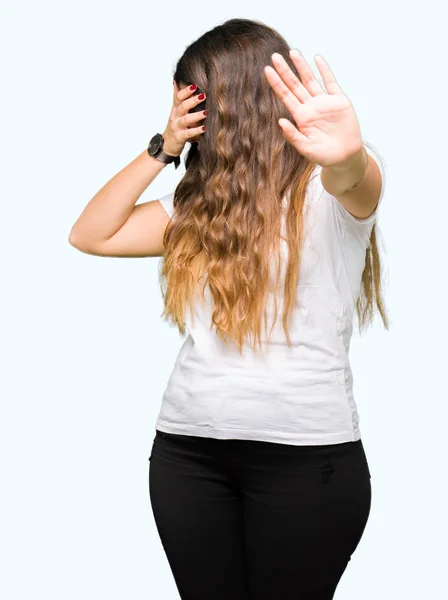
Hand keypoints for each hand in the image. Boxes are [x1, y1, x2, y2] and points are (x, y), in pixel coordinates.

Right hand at [162, 81, 206, 155]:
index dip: (185, 91)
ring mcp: (176, 127)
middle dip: (193, 100)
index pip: (178, 96)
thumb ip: (177, 97)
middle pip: (182, 106)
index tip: (194, 85)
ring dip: (197, 115)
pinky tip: (204, 128)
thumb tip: (176, 81)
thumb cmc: (175, 126)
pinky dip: (196, 131)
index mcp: (175, 109)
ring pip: (186, 119)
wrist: (167, 144)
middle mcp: (175, 116)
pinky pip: (188, 133)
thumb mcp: (175, 111)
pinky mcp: (179, 137)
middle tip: (204, 95)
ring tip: (206, 113)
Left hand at [264, 50, 362, 167]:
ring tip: (293, 52)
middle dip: (285, 71)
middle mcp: (310, 107)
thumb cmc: (324, 155)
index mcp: (301, 117)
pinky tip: (317, 59)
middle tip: (274, 56)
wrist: (345, 157)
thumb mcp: (305, 148)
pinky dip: (325, 70)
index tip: (267, 70)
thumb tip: (280, 122)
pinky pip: (330, 82)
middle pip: (295, 84)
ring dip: (301, 66)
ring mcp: (324, 102)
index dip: (276, 83)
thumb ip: (293, 136)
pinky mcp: (339, 101)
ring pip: (310, 80)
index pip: (285, 96)